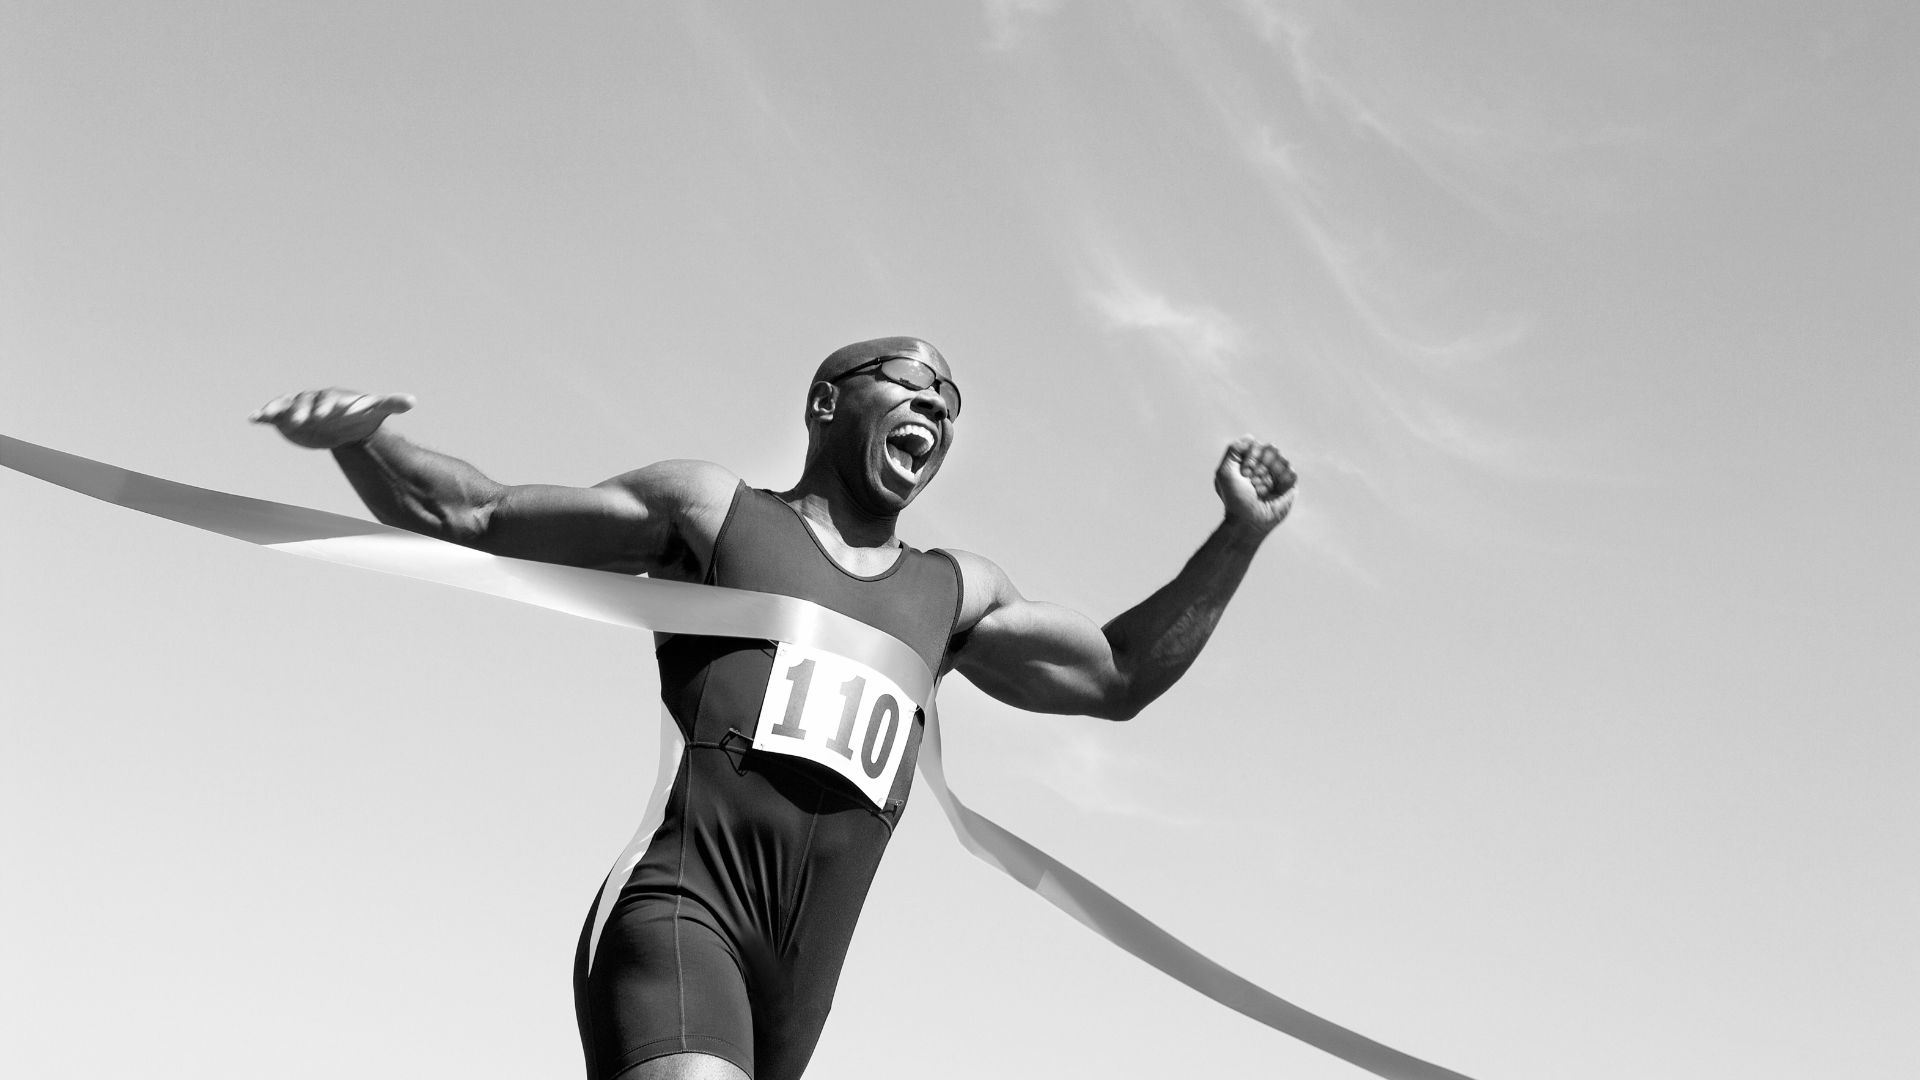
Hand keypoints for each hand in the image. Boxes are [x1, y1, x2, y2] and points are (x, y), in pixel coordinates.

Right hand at [249, 388, 415, 449]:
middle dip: (301, 411)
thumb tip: (413, 401)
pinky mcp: (286, 418)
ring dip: (277, 410)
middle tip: (299, 422)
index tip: (325, 415)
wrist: (344, 426)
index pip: (328, 399)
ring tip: (266, 415)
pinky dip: (263, 414)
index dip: (326, 406)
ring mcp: (298, 407)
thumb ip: (392, 404)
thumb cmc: (361, 414)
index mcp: (333, 398)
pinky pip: (273, 413)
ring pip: (285, 406)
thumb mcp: (376, 410)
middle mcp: (313, 400)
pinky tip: (252, 419)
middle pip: (305, 403)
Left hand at [1214, 435, 1295, 533]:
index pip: (1256, 445)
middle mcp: (1264, 468)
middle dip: (1260, 465)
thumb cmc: (1234, 499)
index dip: (1251, 456)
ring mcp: (1277, 476)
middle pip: (1270, 450)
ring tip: (1261, 488)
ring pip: (1281, 459)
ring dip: (1269, 474)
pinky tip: (1273, 490)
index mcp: (1249, 464)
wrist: (1247, 521)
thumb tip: (1251, 437)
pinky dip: (1281, 478)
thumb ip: (1233, 450)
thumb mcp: (1224, 472)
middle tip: (1252, 481)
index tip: (1244, 472)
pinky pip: (1291, 472)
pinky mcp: (1289, 487)